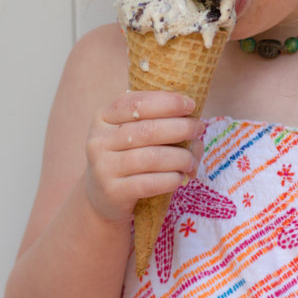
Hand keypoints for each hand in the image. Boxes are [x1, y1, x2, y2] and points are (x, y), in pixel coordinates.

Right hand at [84, 90, 204, 222]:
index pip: (136, 103)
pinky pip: (150, 183)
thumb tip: (196, 130)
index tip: (190, 105)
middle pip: (148, 130)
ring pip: (152, 157)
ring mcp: (103, 167)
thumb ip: (163, 123)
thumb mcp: (136, 134)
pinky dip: (171, 179)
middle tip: (198, 129)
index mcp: (103, 117)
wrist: (104, 196)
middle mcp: (98, 140)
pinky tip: (180, 177)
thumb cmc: (129, 156)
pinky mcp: (113, 193)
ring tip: (191, 160)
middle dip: (181, 128)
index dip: (167, 102)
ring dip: (181, 157)